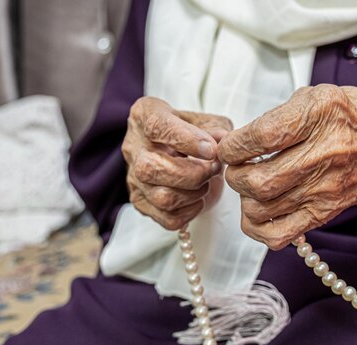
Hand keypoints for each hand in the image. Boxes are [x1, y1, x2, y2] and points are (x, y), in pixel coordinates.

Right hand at [123, 97, 231, 229]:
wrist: (174, 150)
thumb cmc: (190, 131)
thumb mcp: (205, 120)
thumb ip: (215, 128)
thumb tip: (223, 142)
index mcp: (144, 115)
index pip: (156, 127)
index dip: (186, 140)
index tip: (211, 150)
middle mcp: (133, 147)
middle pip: (152, 168)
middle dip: (193, 173)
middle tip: (214, 168)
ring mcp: (133, 177)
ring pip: (161, 197)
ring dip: (194, 194)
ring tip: (207, 183)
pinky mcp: (141, 202)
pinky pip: (167, 218)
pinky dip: (190, 212)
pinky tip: (198, 199)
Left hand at [218, 84, 356, 249]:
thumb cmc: (351, 122)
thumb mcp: (320, 95)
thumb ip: (280, 112)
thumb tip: (238, 137)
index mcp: (321, 115)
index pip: (263, 136)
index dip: (235, 145)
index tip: (229, 147)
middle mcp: (324, 154)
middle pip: (258, 180)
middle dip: (235, 175)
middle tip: (237, 167)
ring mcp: (323, 189)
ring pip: (261, 208)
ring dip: (244, 198)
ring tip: (250, 185)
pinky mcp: (321, 214)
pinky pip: (277, 234)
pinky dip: (257, 227)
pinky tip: (259, 210)